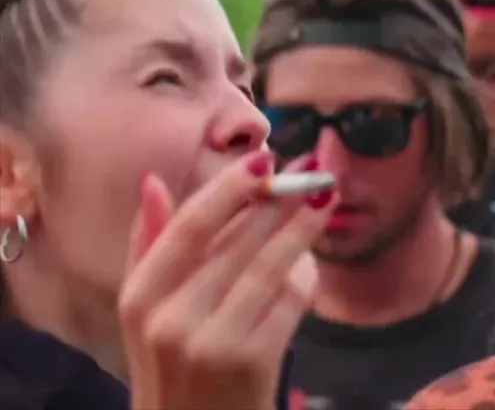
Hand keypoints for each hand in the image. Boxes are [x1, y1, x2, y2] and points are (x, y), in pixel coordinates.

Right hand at [119, 153, 334, 409]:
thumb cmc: (170, 364)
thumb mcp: (145, 311)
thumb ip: (147, 246)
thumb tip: (151, 181)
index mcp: (140, 297)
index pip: (190, 226)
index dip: (230, 187)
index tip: (264, 157)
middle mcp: (171, 318)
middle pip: (237, 240)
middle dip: (280, 198)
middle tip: (312, 168)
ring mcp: (212, 341)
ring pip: (270, 265)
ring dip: (302, 226)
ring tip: (325, 196)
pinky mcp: (252, 361)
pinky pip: (290, 301)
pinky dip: (306, 277)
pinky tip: (314, 259)